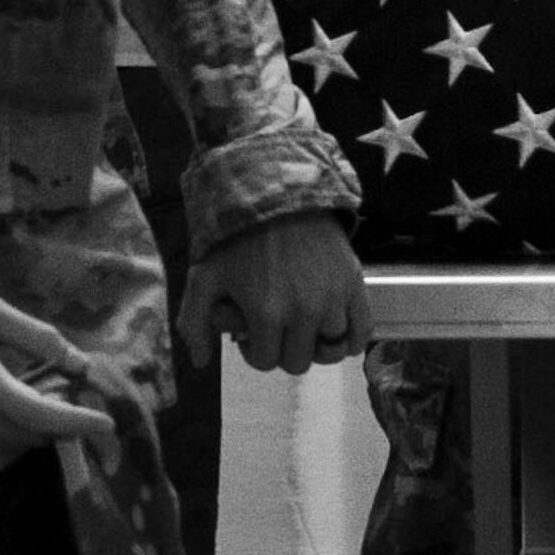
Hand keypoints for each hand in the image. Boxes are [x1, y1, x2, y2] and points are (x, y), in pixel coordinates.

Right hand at [0, 283, 114, 469]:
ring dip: (35, 432)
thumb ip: (37, 337)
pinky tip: (12, 416)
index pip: (36, 414)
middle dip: (58, 420)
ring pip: (11, 450)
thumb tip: (80, 363)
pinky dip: (11, 444)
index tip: (107, 424)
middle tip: (65, 390)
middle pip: (28, 436)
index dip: (75, 422)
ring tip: (39, 398)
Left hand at [177, 212, 369, 375]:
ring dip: (315, 342)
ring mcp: (333, 298)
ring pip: (330, 350)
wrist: (279, 192)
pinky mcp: (354, 283)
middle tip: (276, 325)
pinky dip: (350, 339)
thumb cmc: (240, 236)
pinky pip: (361, 333)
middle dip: (282, 348)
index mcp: (267, 313)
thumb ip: (194, 322)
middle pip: (297, 361)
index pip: (266, 361)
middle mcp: (304, 311)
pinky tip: (334, 327)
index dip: (255, 349)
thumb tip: (201, 361)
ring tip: (303, 324)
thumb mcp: (205, 275)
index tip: (253, 329)